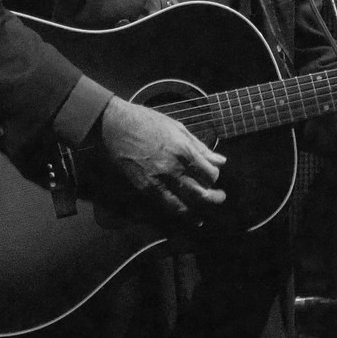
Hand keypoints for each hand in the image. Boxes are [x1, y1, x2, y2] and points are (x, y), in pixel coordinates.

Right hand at [99, 96, 226, 218]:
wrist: (116, 126)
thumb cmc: (147, 121)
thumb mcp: (177, 127)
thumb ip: (200, 146)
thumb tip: (220, 160)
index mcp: (184, 150)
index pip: (209, 173)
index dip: (215, 176)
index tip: (213, 174)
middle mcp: (174, 168)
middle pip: (202, 193)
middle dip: (214, 198)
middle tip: (220, 197)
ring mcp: (159, 181)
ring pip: (186, 204)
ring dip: (199, 210)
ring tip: (206, 211)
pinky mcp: (146, 189)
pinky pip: (167, 206)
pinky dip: (180, 213)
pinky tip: (188, 216)